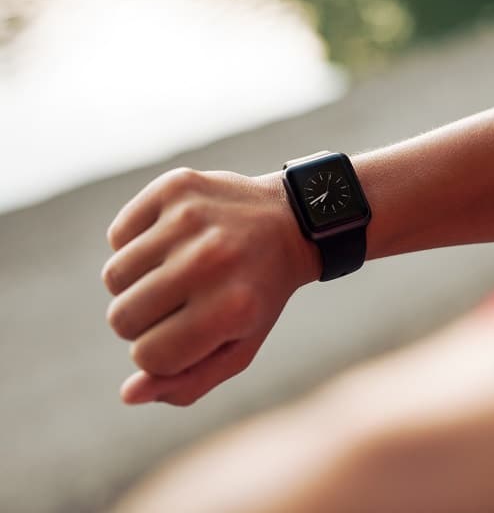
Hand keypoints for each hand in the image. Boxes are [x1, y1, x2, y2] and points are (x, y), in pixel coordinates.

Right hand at [101, 168, 318, 405]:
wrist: (291, 222)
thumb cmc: (258, 294)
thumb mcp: (239, 346)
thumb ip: (188, 382)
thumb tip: (128, 394)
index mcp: (233, 308)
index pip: (148, 356)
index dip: (160, 354)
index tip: (186, 335)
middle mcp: (211, 261)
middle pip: (123, 318)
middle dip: (143, 321)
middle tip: (180, 303)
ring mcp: (191, 219)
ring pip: (113, 277)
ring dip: (136, 283)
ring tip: (176, 272)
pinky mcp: (175, 187)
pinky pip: (118, 235)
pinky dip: (136, 244)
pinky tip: (173, 242)